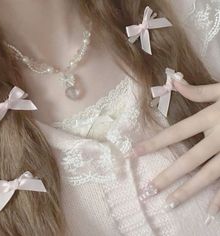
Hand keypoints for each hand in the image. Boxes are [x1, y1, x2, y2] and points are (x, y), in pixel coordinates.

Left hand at [132, 80, 219, 224]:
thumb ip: (198, 90)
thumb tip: (173, 81)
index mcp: (210, 118)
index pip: (175, 133)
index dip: (154, 143)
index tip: (134, 153)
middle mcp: (219, 138)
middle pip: (189, 160)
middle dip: (168, 176)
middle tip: (149, 190)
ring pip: (208, 176)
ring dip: (189, 191)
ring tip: (170, 204)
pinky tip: (209, 211)